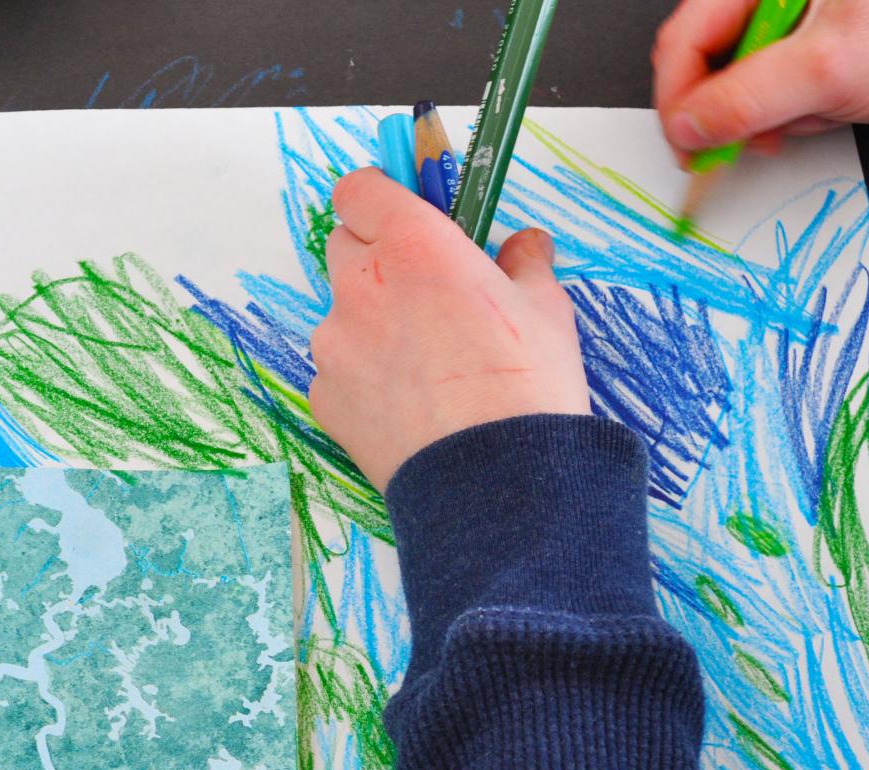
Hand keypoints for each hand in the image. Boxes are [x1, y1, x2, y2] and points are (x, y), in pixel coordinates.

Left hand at [308, 168, 590, 491]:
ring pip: (342, 311)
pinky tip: (407, 404)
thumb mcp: (545, 310)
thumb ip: (524, 265)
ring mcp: (334, 341)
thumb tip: (527, 245)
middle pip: (345, 243)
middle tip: (423, 289)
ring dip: (371, 321)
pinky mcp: (324, 392)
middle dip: (377, 256)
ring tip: (423, 364)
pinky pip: (338, 368)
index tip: (398, 209)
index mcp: (414, 245)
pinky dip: (363, 376)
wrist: (495, 481)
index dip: (378, 196)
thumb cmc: (525, 388)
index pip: (360, 189)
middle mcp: (362, 284)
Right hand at [653, 0, 868, 161]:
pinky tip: (812, 109)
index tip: (688, 145)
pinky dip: (779, 111)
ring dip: (762, 114)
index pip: (682, 43)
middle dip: (728, 110)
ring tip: (811, 111)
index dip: (677, 100)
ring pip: (728, 83)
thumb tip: (687, 127)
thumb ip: (748, 99)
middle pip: (701, 65)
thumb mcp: (825, 71)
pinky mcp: (781, 45)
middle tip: (751, 139)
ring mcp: (766, 21)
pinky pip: (756, 88)